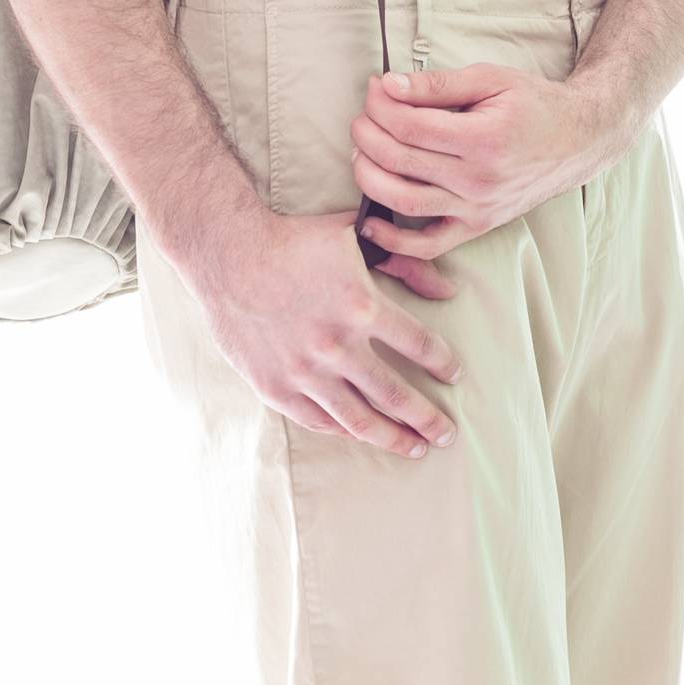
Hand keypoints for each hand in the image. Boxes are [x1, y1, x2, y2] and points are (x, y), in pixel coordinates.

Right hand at [185, 205, 466, 458]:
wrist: (229, 253)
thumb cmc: (295, 239)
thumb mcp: (354, 236)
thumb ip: (405, 262)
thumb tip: (450, 289)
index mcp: (363, 307)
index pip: (421, 346)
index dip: (444, 364)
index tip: (454, 375)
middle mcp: (338, 346)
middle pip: (398, 395)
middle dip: (429, 419)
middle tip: (448, 433)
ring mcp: (305, 372)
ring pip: (361, 420)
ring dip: (394, 438)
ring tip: (416, 448)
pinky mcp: (275, 387)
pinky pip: (319, 420)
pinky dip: (345, 431)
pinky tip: (361, 434)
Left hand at [348, 65, 636, 262]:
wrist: (577, 139)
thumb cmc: (533, 104)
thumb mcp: (489, 79)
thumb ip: (437, 85)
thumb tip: (389, 85)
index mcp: (483, 138)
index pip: (410, 126)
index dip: (381, 105)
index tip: (374, 88)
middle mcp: (479, 179)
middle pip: (400, 160)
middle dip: (368, 133)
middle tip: (362, 116)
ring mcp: (477, 208)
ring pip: (404, 201)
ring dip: (368, 176)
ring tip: (360, 151)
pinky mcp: (477, 226)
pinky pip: (428, 244)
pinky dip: (394, 242)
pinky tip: (370, 223)